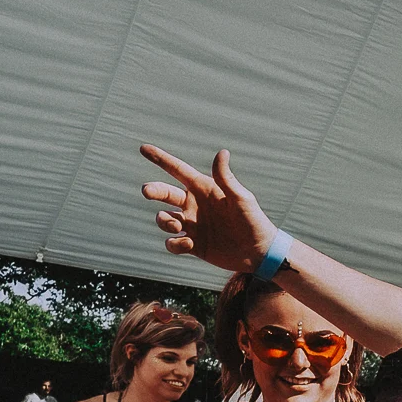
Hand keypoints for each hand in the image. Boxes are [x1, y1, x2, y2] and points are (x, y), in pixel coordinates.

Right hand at [140, 144, 281, 274]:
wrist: (258, 252)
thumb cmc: (253, 221)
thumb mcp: (241, 198)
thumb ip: (226, 179)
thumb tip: (222, 152)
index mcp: (204, 189)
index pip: (178, 170)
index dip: (161, 159)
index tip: (143, 148)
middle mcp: (194, 205)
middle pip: (164, 193)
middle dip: (153, 190)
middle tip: (147, 191)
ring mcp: (192, 225)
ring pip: (164, 219)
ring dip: (164, 221)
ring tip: (177, 227)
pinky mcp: (192, 245)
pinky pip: (172, 244)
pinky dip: (175, 244)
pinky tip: (188, 244)